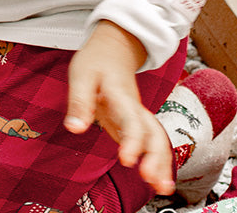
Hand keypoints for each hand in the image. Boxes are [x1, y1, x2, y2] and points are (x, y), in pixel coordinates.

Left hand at [65, 22, 173, 195]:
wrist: (115, 47)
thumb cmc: (96, 61)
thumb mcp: (81, 75)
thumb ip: (79, 102)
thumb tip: (74, 129)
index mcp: (121, 95)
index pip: (131, 120)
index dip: (132, 141)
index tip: (127, 160)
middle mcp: (135, 108)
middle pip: (153, 132)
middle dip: (156, 157)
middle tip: (152, 180)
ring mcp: (137, 116)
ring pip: (156, 138)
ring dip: (162, 162)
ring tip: (162, 188)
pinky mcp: (135, 123)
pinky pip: (151, 142)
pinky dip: (158, 160)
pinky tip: (157, 180)